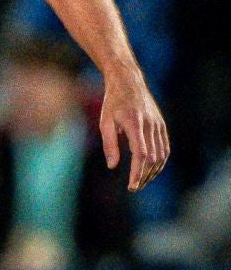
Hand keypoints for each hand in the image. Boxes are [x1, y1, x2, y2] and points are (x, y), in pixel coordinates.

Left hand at [98, 69, 168, 191]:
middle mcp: (151, 125)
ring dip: (153, 171)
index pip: (140, 155)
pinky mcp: (162, 125)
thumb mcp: (105, 122)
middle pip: (152, 158)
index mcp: (135, 124)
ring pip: (161, 155)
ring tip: (142, 181)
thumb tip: (113, 166)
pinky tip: (151, 170)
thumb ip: (109, 144)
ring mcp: (159, 125)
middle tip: (134, 187)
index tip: (132, 186)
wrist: (129, 82)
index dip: (137, 172)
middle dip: (145, 176)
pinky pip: (165, 148)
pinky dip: (160, 161)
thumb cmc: (113, 103)